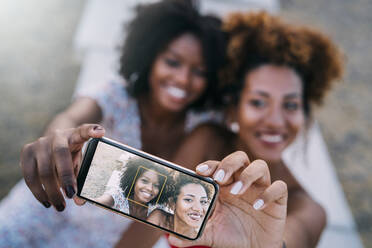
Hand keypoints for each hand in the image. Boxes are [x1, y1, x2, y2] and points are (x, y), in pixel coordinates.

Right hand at [20, 124, 104, 210]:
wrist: (51, 143)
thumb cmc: (70, 154)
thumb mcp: (80, 161)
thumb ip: (82, 178)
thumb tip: (80, 202)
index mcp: (75, 135)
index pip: (84, 130)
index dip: (91, 130)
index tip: (100, 133)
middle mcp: (57, 136)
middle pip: (61, 154)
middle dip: (66, 177)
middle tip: (72, 196)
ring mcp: (40, 143)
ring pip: (44, 169)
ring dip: (51, 191)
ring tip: (60, 207)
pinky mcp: (26, 152)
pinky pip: (30, 175)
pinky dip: (38, 192)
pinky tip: (47, 202)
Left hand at [168, 151, 287, 247]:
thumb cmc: (230, 235)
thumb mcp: (210, 234)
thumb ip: (192, 233)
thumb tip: (172, 238)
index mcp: (226, 185)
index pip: (218, 166)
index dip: (210, 165)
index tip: (199, 171)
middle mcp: (243, 181)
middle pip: (239, 158)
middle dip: (229, 164)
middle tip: (220, 178)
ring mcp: (261, 188)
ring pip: (260, 166)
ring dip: (248, 175)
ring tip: (237, 191)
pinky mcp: (278, 199)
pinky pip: (279, 188)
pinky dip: (269, 194)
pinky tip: (258, 206)